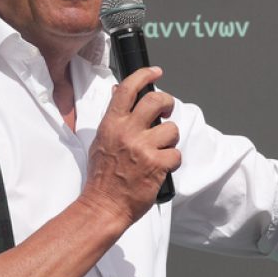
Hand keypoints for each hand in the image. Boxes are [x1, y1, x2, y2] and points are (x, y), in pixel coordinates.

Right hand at [82, 67, 180, 223]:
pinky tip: (160, 168)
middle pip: (156, 100)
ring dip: (170, 140)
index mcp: (111, 124)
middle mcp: (127, 132)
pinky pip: (176, 154)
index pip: (128, 89)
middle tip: (166, 111)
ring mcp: (143, 147)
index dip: (144, 75)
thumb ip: (113, 117)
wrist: (104, 205)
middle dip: (167, 103)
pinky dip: (172, 162)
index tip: (156, 71)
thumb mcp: (101, 140)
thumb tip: (117, 92)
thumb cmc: (102, 176)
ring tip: (158, 151)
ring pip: (171, 129)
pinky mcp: (157, 164)